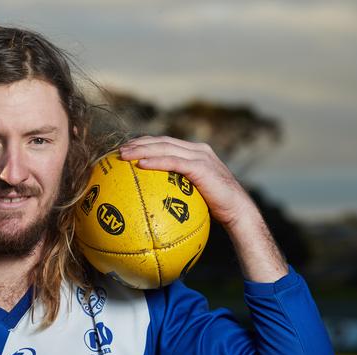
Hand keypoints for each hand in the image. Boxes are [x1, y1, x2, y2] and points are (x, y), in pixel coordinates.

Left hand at [118, 135, 256, 230]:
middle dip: (139, 143)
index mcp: (195, 153)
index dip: (145, 143)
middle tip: (120, 150)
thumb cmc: (215, 209)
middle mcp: (197, 150)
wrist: (237, 211)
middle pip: (162, 141)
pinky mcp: (201, 166)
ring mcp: (200, 156)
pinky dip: (156, 162)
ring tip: (124, 155)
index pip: (166, 143)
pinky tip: (140, 165)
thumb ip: (178, 189)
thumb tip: (153, 200)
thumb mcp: (194, 194)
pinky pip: (173, 162)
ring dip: (142, 149)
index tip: (127, 148)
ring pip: (165, 147)